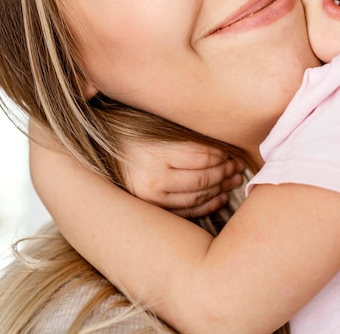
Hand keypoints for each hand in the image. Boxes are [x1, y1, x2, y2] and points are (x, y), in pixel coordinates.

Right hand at [119, 139, 245, 216]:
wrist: (100, 152)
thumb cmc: (133, 133)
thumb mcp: (157, 128)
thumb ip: (185, 136)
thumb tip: (223, 143)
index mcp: (157, 153)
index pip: (202, 156)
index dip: (223, 155)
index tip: (234, 152)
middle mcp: (154, 179)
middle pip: (203, 178)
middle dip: (225, 172)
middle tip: (238, 167)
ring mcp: (151, 198)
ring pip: (197, 197)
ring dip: (220, 189)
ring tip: (234, 180)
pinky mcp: (151, 209)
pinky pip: (186, 212)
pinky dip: (207, 206)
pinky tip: (220, 197)